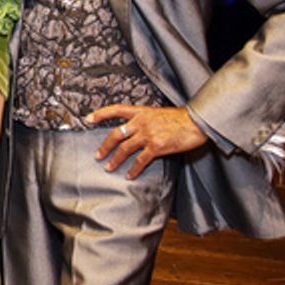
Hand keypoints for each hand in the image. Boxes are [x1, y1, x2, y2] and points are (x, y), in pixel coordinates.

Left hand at [88, 105, 208, 178]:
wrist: (197, 122)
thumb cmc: (181, 119)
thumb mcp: (159, 113)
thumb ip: (145, 120)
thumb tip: (136, 130)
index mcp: (141, 112)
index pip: (116, 110)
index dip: (101, 114)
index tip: (88, 119)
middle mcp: (141, 122)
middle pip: (116, 134)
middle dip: (104, 146)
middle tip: (97, 155)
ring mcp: (148, 134)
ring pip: (124, 149)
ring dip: (115, 160)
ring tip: (108, 167)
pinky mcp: (156, 146)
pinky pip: (140, 160)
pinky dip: (133, 169)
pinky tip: (129, 175)